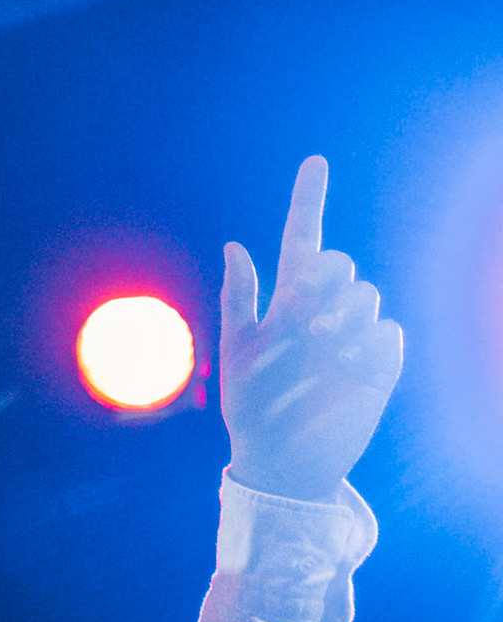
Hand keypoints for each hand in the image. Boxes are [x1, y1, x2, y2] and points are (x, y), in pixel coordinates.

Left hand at [220, 155, 402, 502]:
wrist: (276, 458)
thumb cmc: (250, 406)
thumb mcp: (235, 351)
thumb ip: (238, 299)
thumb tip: (235, 244)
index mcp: (286, 304)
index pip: (303, 241)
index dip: (309, 202)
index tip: (314, 163)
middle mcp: (322, 314)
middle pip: (340, 265)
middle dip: (327, 274)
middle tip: (302, 305)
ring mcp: (353, 338)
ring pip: (367, 295)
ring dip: (345, 309)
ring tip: (321, 339)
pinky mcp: (378, 366)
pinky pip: (388, 335)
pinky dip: (369, 341)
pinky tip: (346, 361)